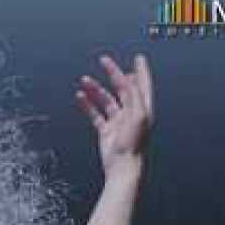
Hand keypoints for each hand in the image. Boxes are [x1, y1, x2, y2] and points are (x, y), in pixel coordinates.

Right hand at [75, 53, 153, 183]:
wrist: (123, 166)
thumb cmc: (134, 143)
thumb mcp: (138, 114)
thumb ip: (134, 95)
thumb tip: (128, 78)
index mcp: (143, 108)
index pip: (143, 85)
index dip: (141, 71)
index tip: (138, 57)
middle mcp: (132, 113)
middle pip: (122, 88)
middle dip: (113, 73)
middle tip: (104, 61)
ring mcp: (118, 121)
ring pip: (105, 100)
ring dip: (95, 89)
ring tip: (84, 80)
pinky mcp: (106, 131)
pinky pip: (95, 114)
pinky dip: (87, 105)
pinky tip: (80, 97)